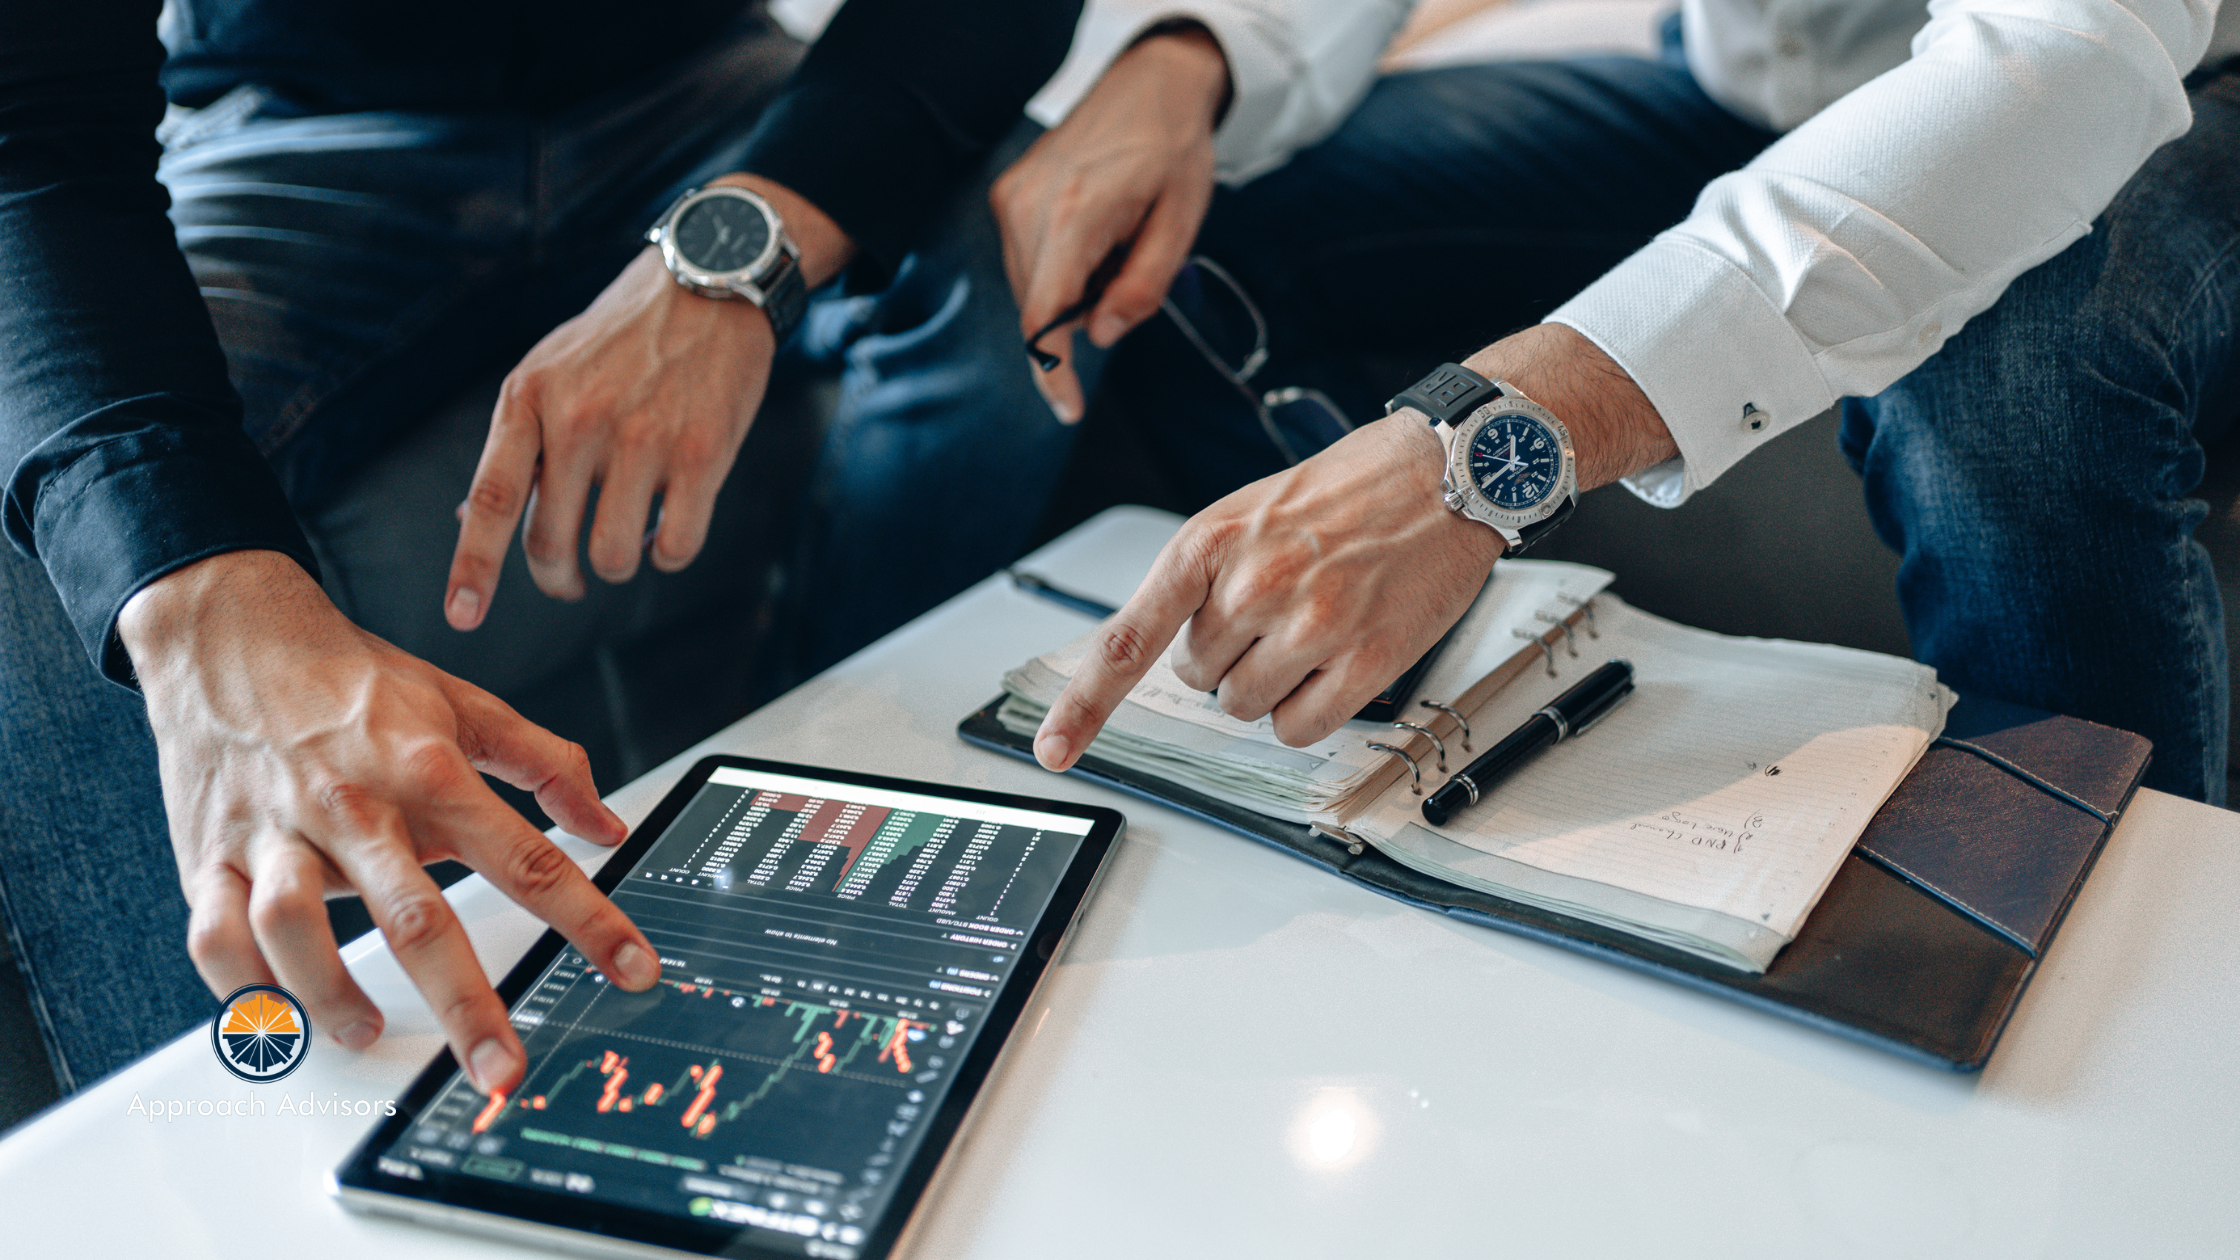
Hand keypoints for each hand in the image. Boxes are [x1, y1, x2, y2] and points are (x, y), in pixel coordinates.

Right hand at [122, 550, 655, 1095]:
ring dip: (331, 995)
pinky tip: (276, 1015)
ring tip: (368, 1033)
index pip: (526, 858)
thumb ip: (546, 764)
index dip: (588, 919)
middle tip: (503, 1068)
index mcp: (430, 772)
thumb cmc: (353, 679)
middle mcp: (356, 807)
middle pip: (417, 917)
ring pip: (294, 928)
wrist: (232, 636)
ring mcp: (278, 833)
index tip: (632, 968)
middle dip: (467, 1003)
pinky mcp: (212, 853)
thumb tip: (607, 824)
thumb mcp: (465, 705)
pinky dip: (241, 985)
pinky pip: (215, 934)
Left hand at [445, 177, 849, 629]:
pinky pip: (676, 545)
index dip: (474, 565)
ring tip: (626, 540)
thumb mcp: (550, 368)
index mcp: (530, 397)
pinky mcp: (703, 455)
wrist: (710, 284)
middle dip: (558, 578)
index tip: (463, 616)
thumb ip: (518, 440)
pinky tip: (668, 530)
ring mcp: (644, 439)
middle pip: (551, 543)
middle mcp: (582, 419)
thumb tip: (471, 517)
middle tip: (568, 581)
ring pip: (613, 556)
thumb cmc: (623, 336)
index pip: (494, 499)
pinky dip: (668, 553)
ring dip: (616, 564)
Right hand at [992, 24, 1229, 422]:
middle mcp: (1028, 205)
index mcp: (1075, 215)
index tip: (1068, 410)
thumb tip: (1101, 337)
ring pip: (1029, 288)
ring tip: (1115, 246)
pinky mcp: (1005, 192)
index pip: (1045, 316)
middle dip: (1079, 319)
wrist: (1149, 84)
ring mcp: (1010, 196)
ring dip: (1069, 293)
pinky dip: (1058, 269)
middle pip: (1037, 307)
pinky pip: (1025, 260)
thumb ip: (1141, 288)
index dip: (1053, 372)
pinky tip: (1094, 237)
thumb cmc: (1173, 152)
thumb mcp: (1180, 226)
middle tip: (1128, 276)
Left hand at [1035, 416, 1500, 762]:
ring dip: (1270, 685)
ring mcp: (1312, 624)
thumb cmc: (1348, 490)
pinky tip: (1336, 662)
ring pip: (1245, 708)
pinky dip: (1309, 710)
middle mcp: (1253, 584)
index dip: (1084, 705)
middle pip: (1197, 679)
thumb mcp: (1248, 511)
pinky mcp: (1367, 660)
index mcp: (1209, 542)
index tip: (1053, 751)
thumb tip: (1166, 648)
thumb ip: (1200, 578)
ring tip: (1312, 625)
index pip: (1129, 639)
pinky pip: (1300, 728)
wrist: (1446, 470)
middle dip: (1228, 655)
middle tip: (1278, 607)